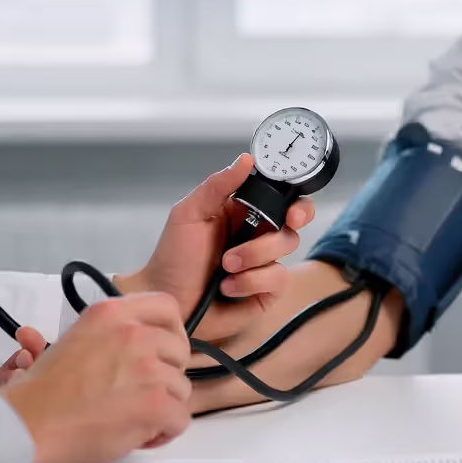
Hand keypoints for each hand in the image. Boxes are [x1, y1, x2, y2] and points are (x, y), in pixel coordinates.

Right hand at [0, 293, 191, 462]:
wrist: (24, 427)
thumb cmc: (38, 396)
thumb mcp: (67, 344)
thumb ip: (96, 337)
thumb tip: (82, 340)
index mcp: (110, 314)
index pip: (166, 307)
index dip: (170, 331)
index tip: (163, 349)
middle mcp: (132, 334)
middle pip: (179, 350)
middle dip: (166, 374)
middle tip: (144, 392)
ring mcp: (146, 368)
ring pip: (181, 388)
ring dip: (163, 406)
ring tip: (134, 418)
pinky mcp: (154, 403)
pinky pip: (181, 418)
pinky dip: (164, 432)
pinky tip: (141, 436)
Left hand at [116, 154, 315, 342]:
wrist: (167, 301)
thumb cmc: (173, 259)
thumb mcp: (188, 214)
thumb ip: (217, 185)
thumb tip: (246, 160)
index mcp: (242, 212)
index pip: (279, 196)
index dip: (294, 198)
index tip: (291, 205)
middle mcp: (256, 235)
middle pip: (293, 221)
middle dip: (291, 222)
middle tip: (286, 222)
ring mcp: (263, 263)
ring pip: (285, 249)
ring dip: (254, 256)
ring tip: (226, 266)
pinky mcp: (266, 291)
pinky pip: (277, 279)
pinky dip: (251, 281)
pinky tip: (229, 286)